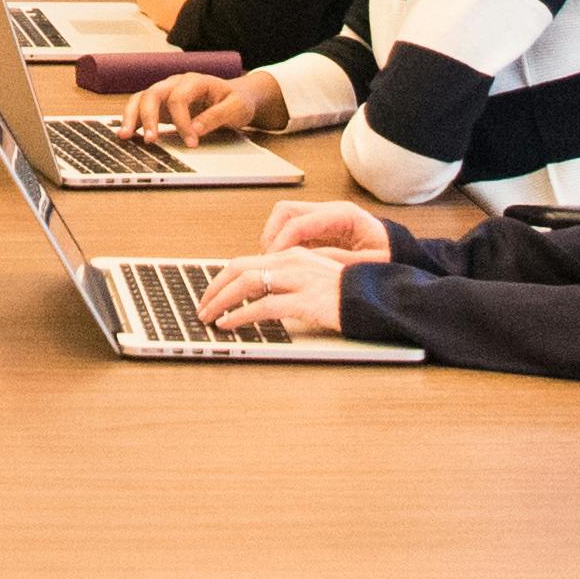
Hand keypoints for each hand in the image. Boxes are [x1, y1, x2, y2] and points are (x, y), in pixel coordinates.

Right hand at [118, 68, 286, 143]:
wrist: (235, 96)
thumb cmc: (237, 101)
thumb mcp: (237, 108)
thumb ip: (217, 116)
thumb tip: (196, 130)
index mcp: (195, 81)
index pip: (179, 98)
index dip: (182, 121)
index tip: (191, 142)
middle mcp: (176, 83)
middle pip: (153, 94)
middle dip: (148, 117)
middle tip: (151, 140)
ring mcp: (166, 93)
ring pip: (141, 98)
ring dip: (132, 117)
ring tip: (125, 136)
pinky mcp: (161, 106)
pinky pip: (140, 109)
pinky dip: (132, 120)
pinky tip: (127, 134)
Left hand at [195, 249, 352, 338]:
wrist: (377, 300)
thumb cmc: (348, 294)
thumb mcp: (314, 280)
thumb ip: (290, 281)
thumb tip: (260, 295)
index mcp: (293, 254)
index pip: (246, 261)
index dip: (223, 278)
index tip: (210, 294)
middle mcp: (293, 261)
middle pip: (239, 268)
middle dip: (214, 287)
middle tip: (202, 306)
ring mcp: (299, 279)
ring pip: (247, 283)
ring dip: (221, 300)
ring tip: (209, 316)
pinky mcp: (306, 301)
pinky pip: (264, 307)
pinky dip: (242, 315)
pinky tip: (230, 324)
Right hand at [258, 202, 398, 262]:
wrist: (402, 255)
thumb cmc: (390, 258)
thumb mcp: (368, 265)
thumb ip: (338, 262)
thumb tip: (307, 262)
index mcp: (343, 215)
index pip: (299, 221)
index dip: (282, 242)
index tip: (273, 262)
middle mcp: (330, 211)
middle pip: (286, 211)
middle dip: (272, 235)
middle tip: (268, 262)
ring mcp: (323, 218)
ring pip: (284, 218)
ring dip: (274, 238)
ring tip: (273, 264)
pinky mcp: (320, 230)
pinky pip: (292, 230)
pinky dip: (282, 244)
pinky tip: (284, 263)